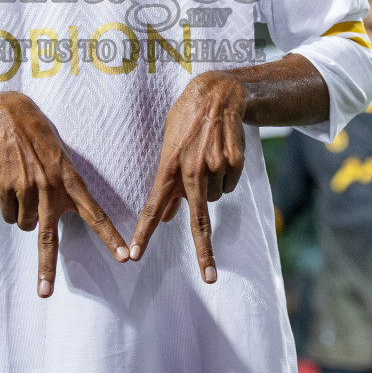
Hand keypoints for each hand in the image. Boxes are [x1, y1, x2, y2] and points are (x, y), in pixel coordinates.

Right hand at [0, 91, 127, 296]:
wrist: (7, 116)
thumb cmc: (39, 138)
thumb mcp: (62, 158)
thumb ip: (67, 185)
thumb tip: (65, 213)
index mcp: (71, 180)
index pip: (95, 214)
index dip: (110, 237)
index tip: (124, 257)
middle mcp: (51, 188)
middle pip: (48, 237)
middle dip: (46, 268)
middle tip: (45, 293)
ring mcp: (28, 188)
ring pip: (24, 226)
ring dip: (23, 216)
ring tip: (24, 188)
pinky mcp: (7, 187)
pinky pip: (8, 215)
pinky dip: (9, 206)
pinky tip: (10, 184)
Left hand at [129, 71, 247, 282]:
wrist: (218, 95)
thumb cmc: (186, 122)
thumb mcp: (169, 147)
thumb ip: (167, 183)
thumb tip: (166, 216)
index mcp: (169, 165)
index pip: (153, 205)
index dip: (144, 232)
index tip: (136, 254)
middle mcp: (193, 169)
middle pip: (198, 218)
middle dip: (204, 251)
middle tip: (209, 277)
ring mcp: (216, 166)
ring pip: (214, 198)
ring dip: (210, 188)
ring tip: (206, 158)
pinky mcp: (235, 163)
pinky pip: (229, 185)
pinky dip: (225, 177)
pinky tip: (220, 155)